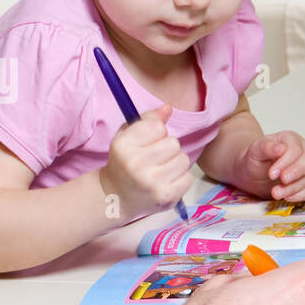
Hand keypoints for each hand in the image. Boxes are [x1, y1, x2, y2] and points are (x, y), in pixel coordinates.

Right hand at [99, 102, 192, 220]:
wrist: (116, 197)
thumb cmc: (124, 163)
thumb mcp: (127, 137)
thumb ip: (147, 120)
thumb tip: (168, 108)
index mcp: (123, 145)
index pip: (158, 127)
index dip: (156, 133)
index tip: (146, 143)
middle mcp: (135, 164)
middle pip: (173, 143)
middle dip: (168, 149)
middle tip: (155, 159)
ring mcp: (151, 182)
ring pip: (183, 159)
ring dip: (175, 163)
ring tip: (161, 170)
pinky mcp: (165, 196)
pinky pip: (187, 177)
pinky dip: (180, 179)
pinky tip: (166, 182)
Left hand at [237, 130, 304, 201]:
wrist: (252, 173)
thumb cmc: (256, 159)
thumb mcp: (255, 150)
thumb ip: (266, 147)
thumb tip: (281, 148)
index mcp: (291, 139)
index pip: (295, 149)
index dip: (285, 162)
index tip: (272, 173)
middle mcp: (303, 152)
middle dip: (295, 173)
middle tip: (282, 181)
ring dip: (293, 188)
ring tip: (276, 193)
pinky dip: (301, 196)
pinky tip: (287, 198)